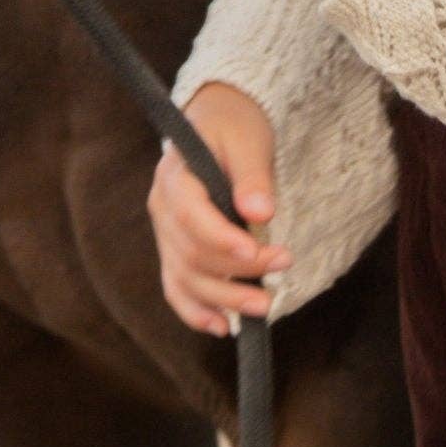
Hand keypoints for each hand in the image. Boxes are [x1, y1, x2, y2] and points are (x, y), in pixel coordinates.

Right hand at [148, 82, 292, 336]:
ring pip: (185, 279)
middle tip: (283, 264)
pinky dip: (195, 311)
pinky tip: (222, 325)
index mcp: (175, 176)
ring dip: (223, 298)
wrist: (215, 121)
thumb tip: (261, 214)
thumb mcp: (249, 139)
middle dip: (237, 269)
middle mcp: (162, 209)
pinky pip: (176, 288)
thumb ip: (253, 175)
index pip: (191, 216)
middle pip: (192, 253)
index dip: (222, 240)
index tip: (258, 251)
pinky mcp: (174, 249)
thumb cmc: (234, 125)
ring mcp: (164, 233)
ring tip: (264, 305)